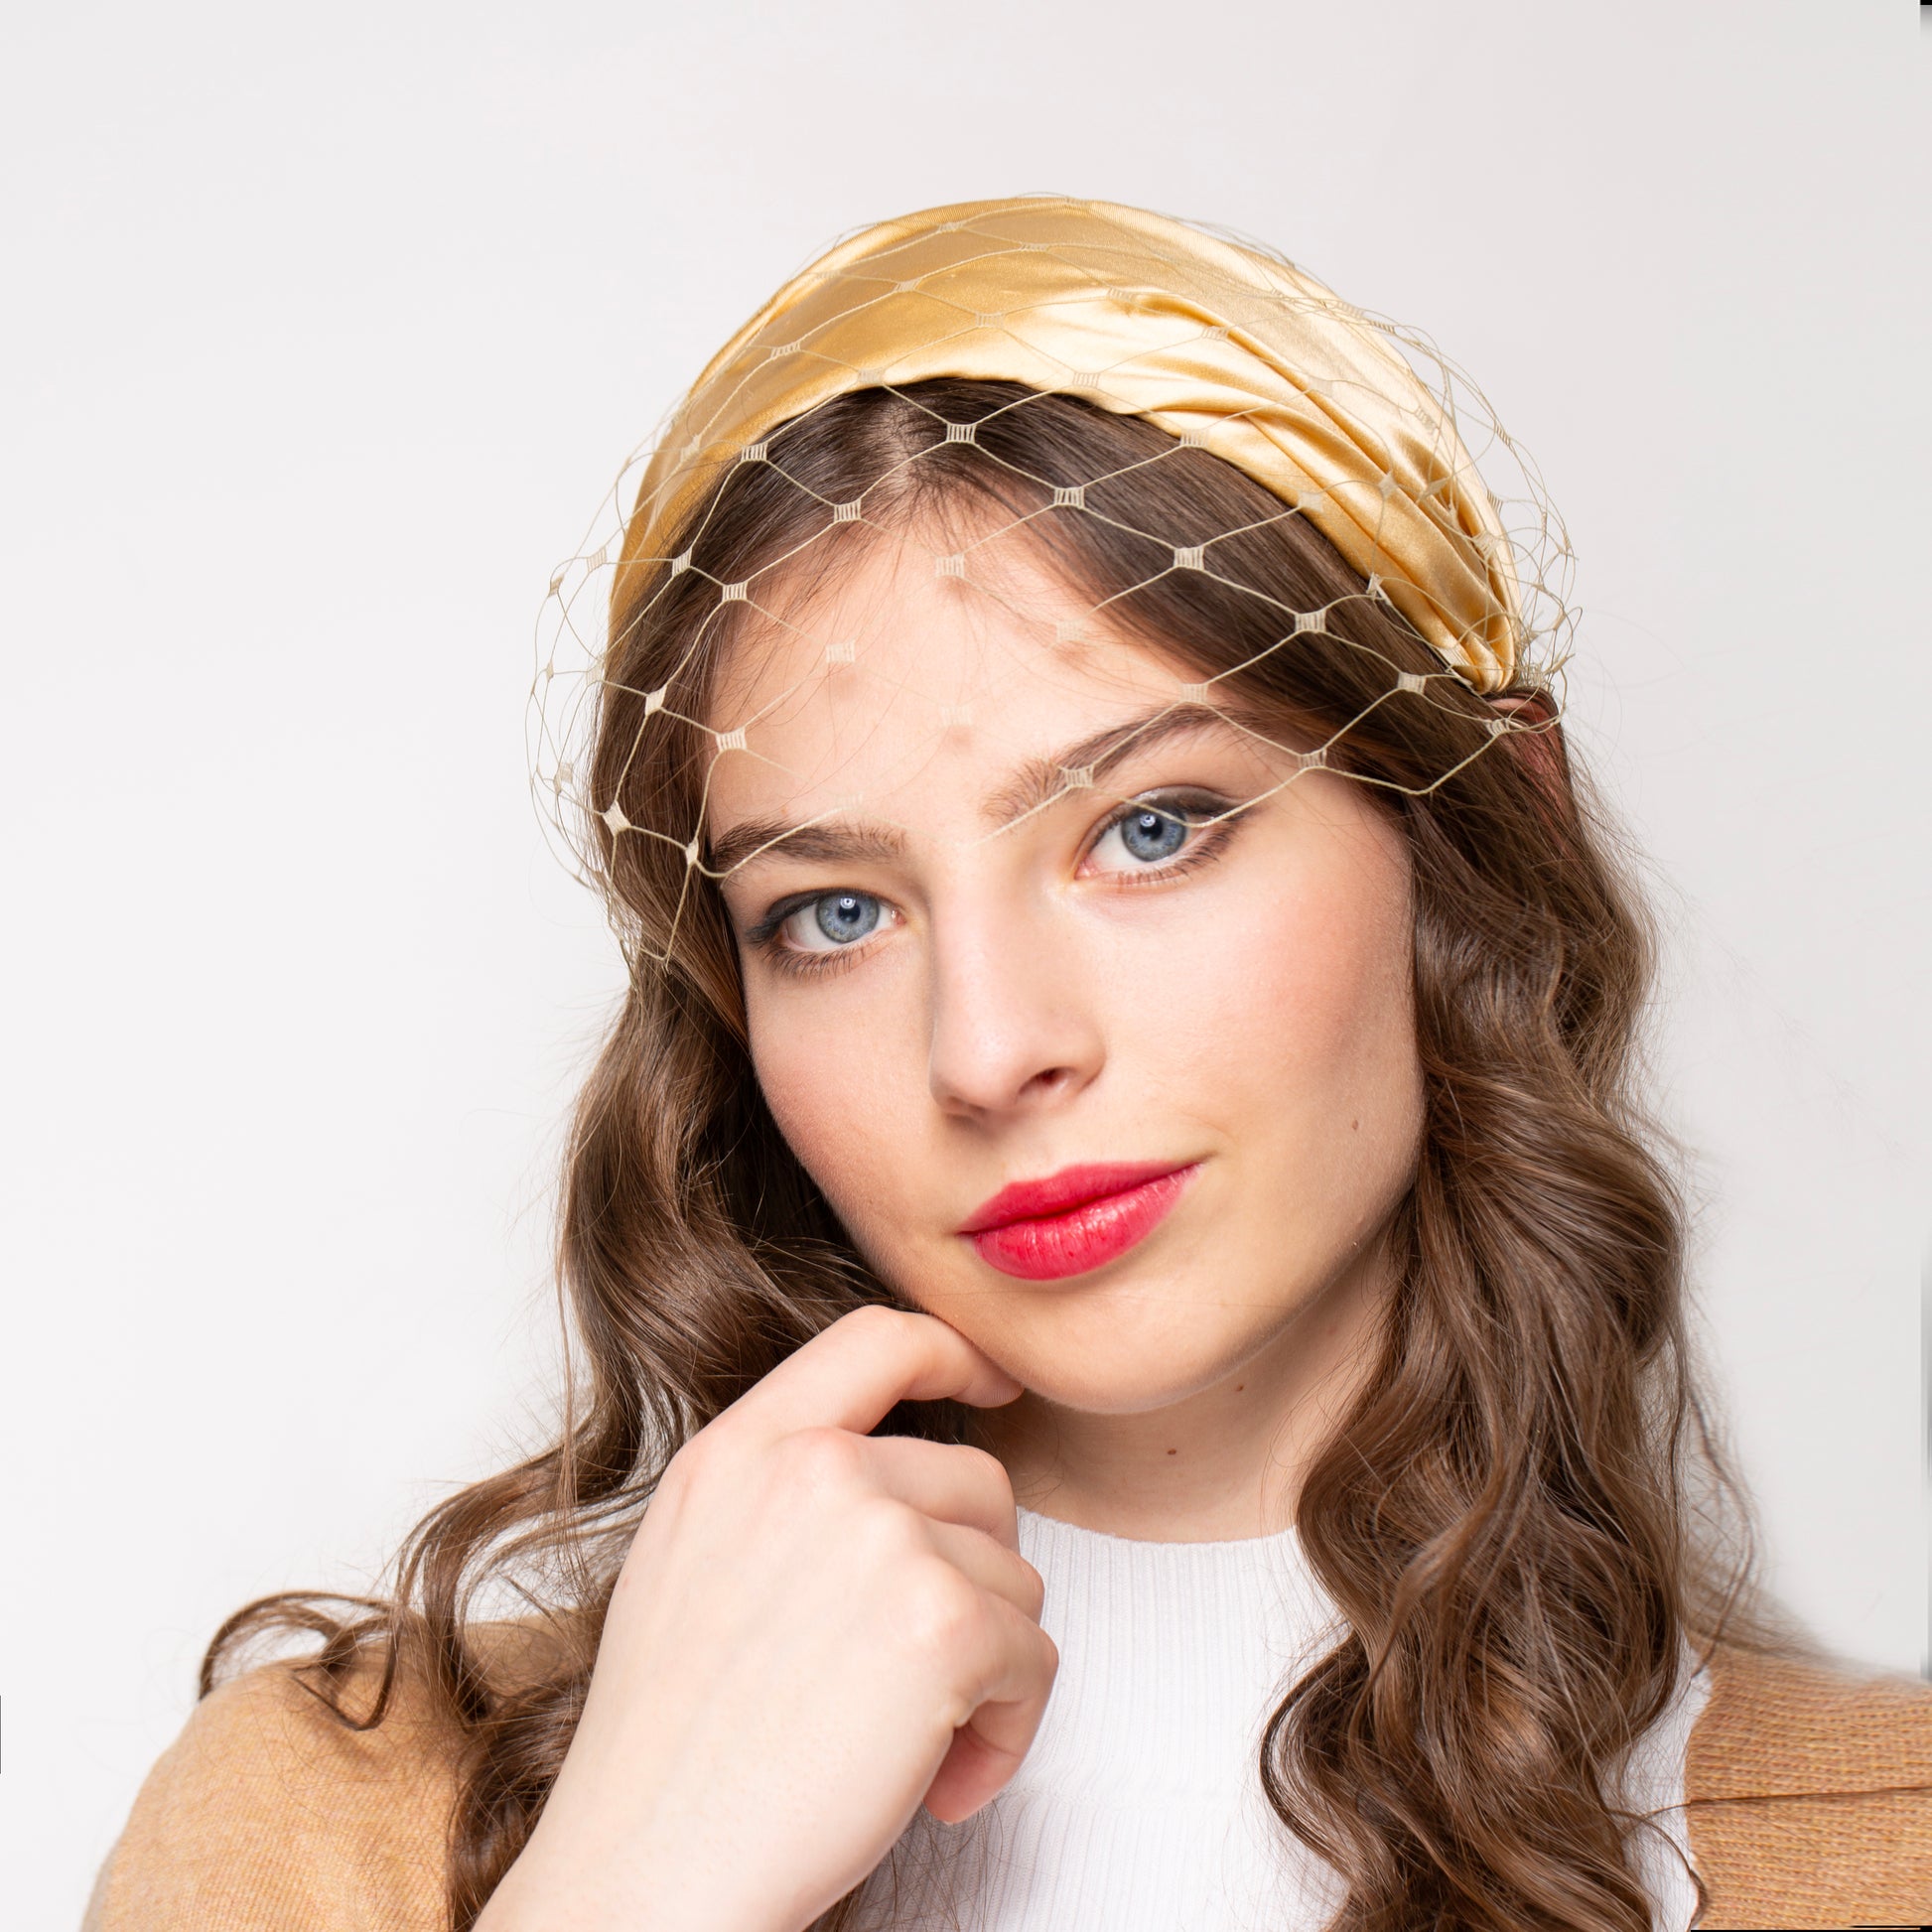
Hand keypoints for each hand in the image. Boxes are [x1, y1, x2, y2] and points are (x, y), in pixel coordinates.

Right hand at [475, 1304, 1056, 1931]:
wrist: (650, 1871)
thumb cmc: (672, 1747)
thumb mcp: (694, 1556)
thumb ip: (784, 1486)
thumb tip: (900, 1473)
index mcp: (741, 1448)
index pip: (876, 1336)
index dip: (955, 1350)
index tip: (994, 1385)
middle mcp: (811, 1469)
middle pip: (976, 1479)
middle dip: (974, 1580)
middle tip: (921, 1676)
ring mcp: (879, 1536)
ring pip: (1015, 1576)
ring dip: (989, 1669)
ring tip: (916, 1745)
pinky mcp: (941, 1621)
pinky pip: (1035, 1658)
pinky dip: (1006, 1732)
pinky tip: (941, 1786)